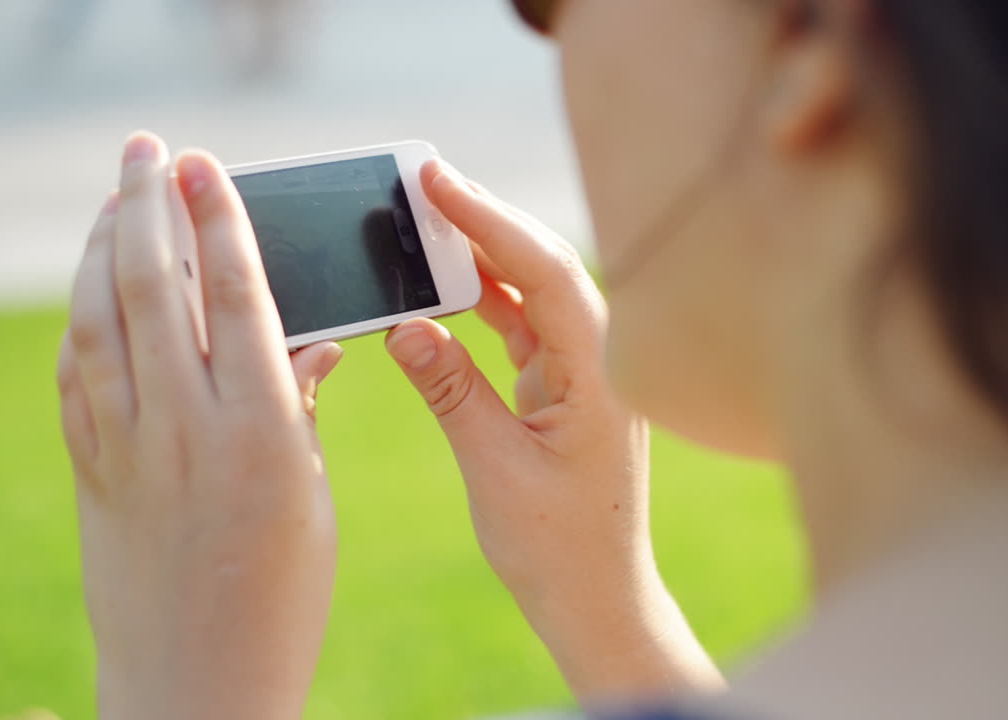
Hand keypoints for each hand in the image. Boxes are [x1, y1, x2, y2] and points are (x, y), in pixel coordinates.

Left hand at [56, 133, 340, 719]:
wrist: (197, 687)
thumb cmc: (281, 598)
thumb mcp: (311, 498)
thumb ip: (301, 410)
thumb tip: (308, 340)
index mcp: (261, 434)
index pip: (235, 298)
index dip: (219, 221)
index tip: (205, 165)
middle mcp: (184, 430)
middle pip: (151, 289)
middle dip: (146, 206)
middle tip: (149, 150)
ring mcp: (127, 451)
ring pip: (97, 322)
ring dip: (100, 248)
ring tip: (115, 200)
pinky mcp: (93, 473)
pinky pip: (77, 377)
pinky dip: (81, 318)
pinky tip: (91, 288)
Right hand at [384, 160, 724, 701]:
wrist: (599, 598)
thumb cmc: (559, 548)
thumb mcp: (494, 469)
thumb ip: (452, 392)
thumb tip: (404, 326)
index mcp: (600, 377)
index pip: (548, 274)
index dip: (492, 220)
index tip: (438, 183)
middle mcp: (603, 362)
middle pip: (545, 269)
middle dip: (486, 223)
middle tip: (424, 183)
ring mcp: (587, 373)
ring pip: (533, 294)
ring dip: (483, 260)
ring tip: (427, 222)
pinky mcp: (567, 388)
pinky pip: (525, 329)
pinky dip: (485, 305)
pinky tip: (446, 287)